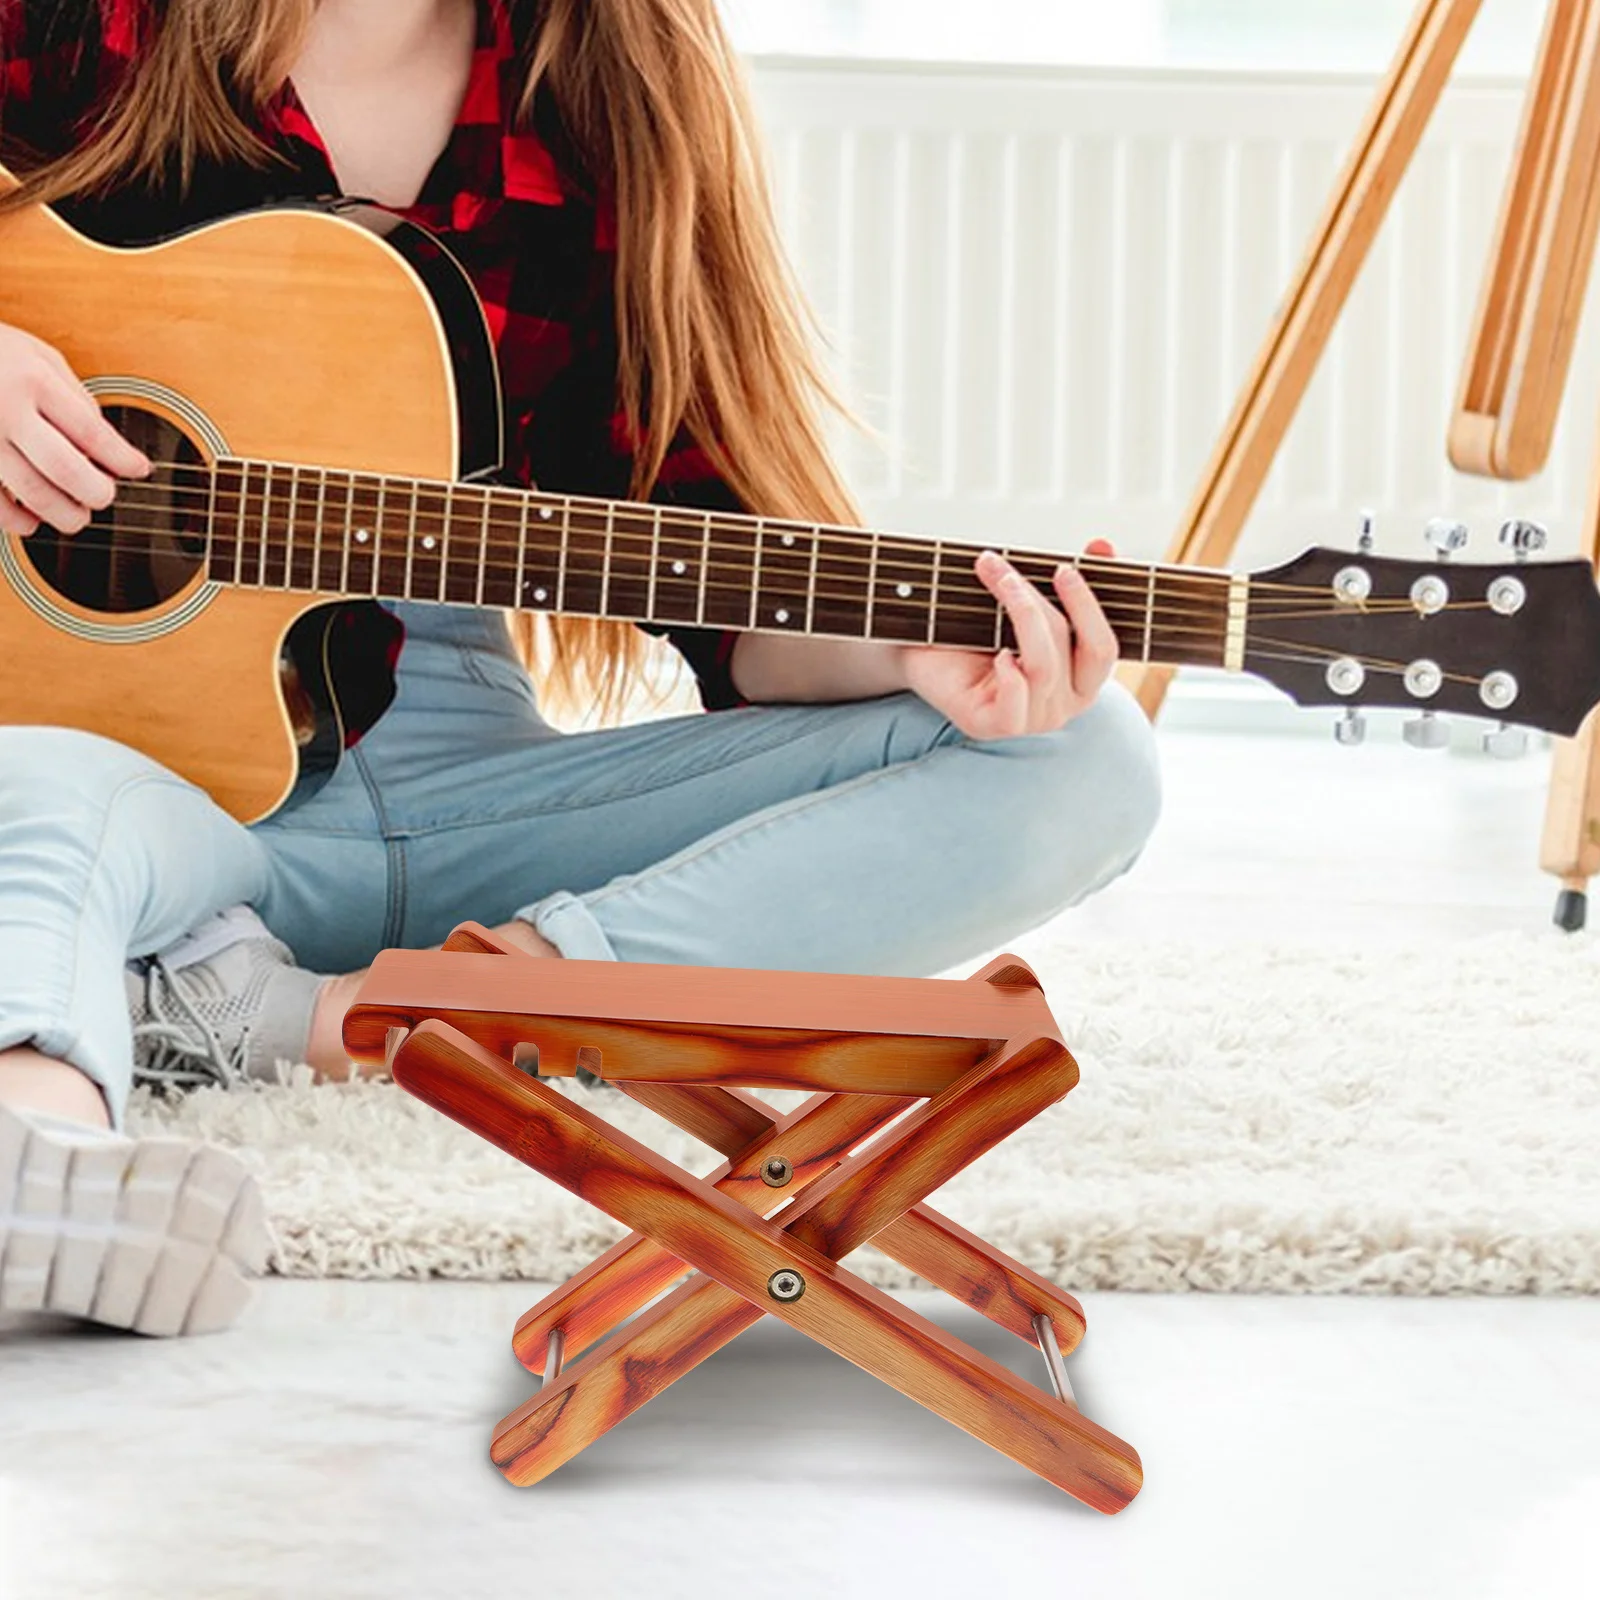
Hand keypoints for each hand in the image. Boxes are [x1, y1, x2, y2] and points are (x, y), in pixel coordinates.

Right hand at [0, 322, 150, 536]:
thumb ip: (74, 397)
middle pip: (65, 469)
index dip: (123, 459)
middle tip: (105, 496)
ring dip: (64, 513)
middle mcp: (4, 409)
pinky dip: (17, 521)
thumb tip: (106, 444)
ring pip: (30, 492)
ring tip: (78, 515)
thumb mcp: (38, 356)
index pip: (91, 432)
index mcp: (32, 380)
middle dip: (96, 493)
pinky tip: (32, 521)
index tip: (140, 470)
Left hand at [900, 538, 1119, 739]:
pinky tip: (997, 653)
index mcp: (1080, 679)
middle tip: (1007, 572)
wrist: (921, 651)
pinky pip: (1015, 705)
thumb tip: (1103, 545)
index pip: (1103, 648)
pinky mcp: (994, 726)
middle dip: (1042, 604)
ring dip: (1019, 616)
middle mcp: (1062, 705)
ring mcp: (1031, 719)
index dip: (1089, 607)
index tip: (1065, 567)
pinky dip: (1009, 675)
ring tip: (992, 583)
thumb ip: (1071, 579)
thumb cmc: (976, 631)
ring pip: (1044, 668)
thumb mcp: (1027, 600)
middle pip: (1074, 651)